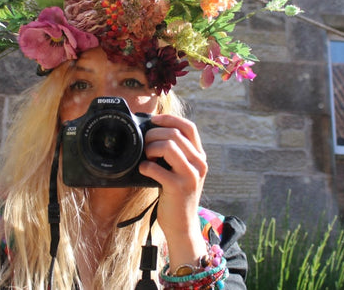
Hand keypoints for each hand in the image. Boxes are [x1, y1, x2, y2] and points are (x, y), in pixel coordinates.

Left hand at [139, 114, 207, 268]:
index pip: (189, 127)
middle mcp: (199, 164)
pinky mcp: (178, 187)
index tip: (154, 119)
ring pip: (168, 146)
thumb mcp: (181, 170)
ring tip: (147, 158)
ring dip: (150, 149)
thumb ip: (175, 153)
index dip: (170, 119)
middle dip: (153, 135)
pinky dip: (145, 166)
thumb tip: (152, 131)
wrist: (182, 225)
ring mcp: (190, 176)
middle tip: (145, 145)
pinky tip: (144, 171)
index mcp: (200, 156)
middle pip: (174, 134)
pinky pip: (156, 168)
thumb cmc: (175, 194)